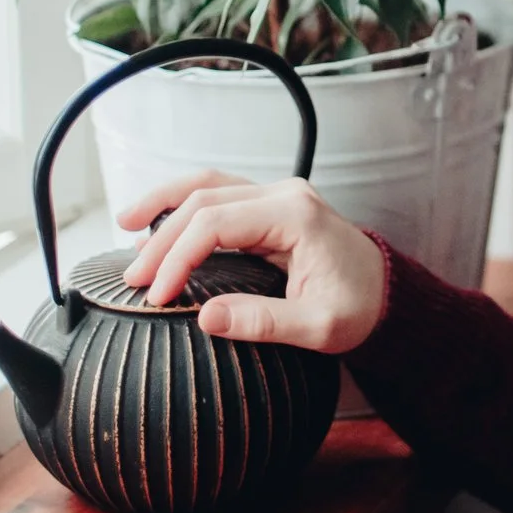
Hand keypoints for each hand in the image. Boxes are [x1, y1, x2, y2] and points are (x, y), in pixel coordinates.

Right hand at [116, 171, 388, 353]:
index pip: (217, 224)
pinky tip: (158, 225)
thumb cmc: (360, 309)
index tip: (158, 296)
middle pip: (205, 199)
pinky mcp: (271, 208)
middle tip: (133, 277)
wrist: (388, 296)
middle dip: (162, 237)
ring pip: (209, 185)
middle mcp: (285, 195)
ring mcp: (278, 197)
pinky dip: (184, 207)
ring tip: (125, 224)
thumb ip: (264, 322)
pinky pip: (220, 196)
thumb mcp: (319, 327)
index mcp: (296, 216)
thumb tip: (206, 317)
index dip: (179, 258)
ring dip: (164, 203)